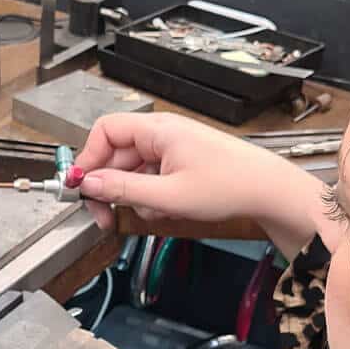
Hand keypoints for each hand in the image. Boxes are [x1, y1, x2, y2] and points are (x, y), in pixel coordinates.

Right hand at [76, 111, 332, 259]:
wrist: (268, 191)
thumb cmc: (226, 187)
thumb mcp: (167, 195)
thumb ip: (123, 189)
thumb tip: (87, 184)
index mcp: (157, 130)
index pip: (105, 131)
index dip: (87, 159)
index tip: (81, 188)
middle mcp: (162, 134)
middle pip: (117, 155)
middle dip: (109, 187)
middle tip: (105, 218)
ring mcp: (173, 148)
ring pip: (134, 171)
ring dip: (135, 195)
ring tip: (155, 212)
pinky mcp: (182, 163)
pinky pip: (153, 178)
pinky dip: (153, 196)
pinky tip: (168, 209)